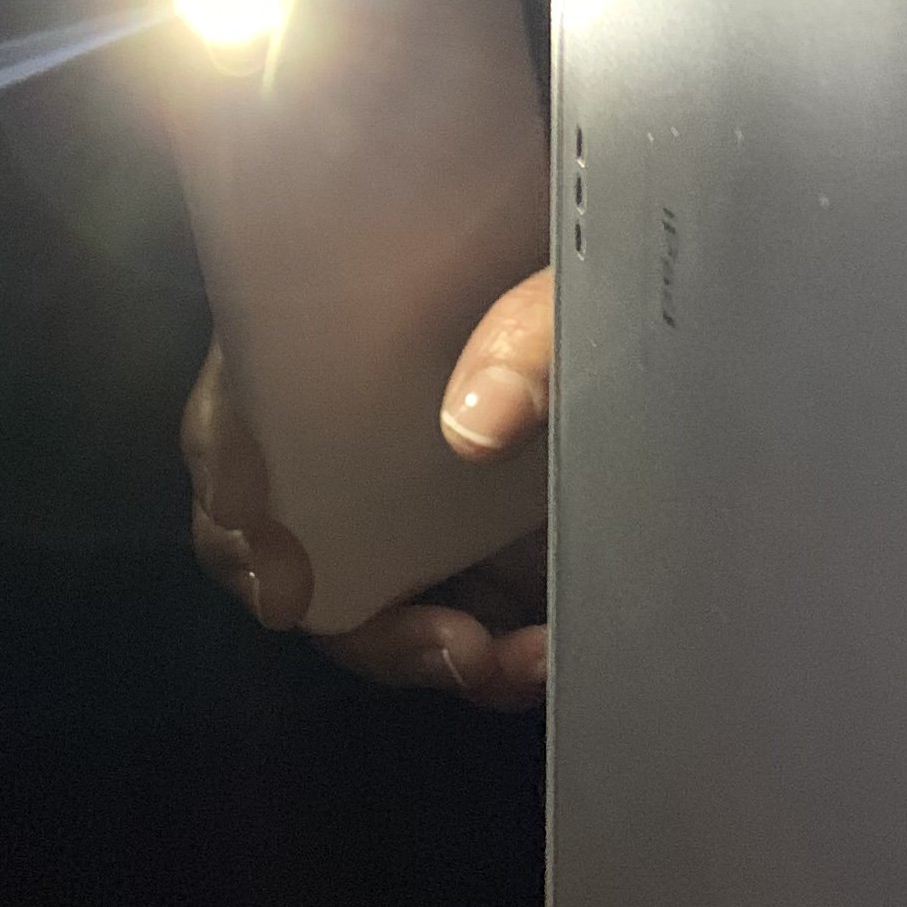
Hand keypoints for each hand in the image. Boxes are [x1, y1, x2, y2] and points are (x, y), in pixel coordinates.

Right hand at [180, 270, 554, 712]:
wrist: (676, 270)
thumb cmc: (586, 245)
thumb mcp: (567, 270)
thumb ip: (531, 327)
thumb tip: (475, 421)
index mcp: (336, 334)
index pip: (239, 410)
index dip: (230, 479)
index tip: (262, 545)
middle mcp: (360, 424)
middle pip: (295, 541)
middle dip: (358, 617)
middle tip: (442, 645)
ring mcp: (422, 491)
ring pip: (371, 599)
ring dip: (424, 649)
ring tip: (508, 662)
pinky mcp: (486, 541)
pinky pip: (456, 622)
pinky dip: (489, 658)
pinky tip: (543, 655)